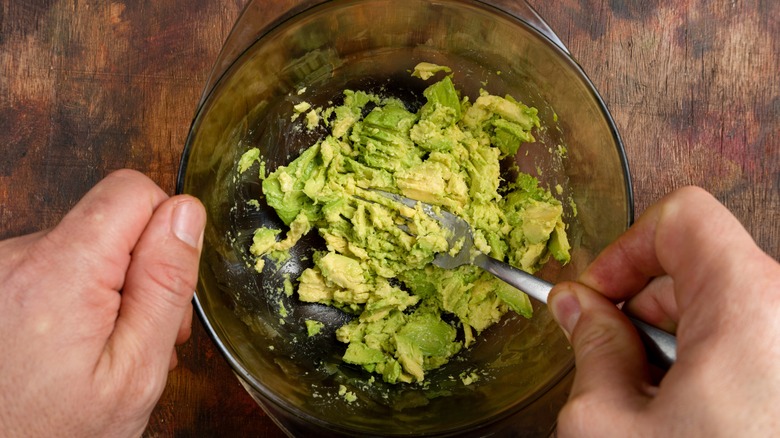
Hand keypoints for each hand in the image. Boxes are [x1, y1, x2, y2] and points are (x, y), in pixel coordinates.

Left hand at [0, 170, 205, 436]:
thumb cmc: (59, 432)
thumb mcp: (136, 369)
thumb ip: (164, 284)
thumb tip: (185, 213)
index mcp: (60, 272)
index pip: (131, 190)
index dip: (165, 227)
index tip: (166, 282)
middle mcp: (17, 258)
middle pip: (108, 220)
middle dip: (142, 266)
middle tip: (149, 333)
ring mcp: (0, 270)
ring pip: (84, 245)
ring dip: (110, 286)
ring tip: (111, 348)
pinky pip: (54, 267)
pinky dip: (77, 297)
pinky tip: (78, 346)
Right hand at [549, 186, 779, 435]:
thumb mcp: (609, 423)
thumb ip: (590, 349)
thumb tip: (578, 308)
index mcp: (748, 307)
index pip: (683, 218)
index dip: (623, 250)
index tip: (594, 296)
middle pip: (699, 267)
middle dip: (639, 308)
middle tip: (610, 359)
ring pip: (722, 310)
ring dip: (670, 345)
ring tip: (651, 406)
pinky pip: (749, 345)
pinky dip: (706, 369)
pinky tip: (687, 418)